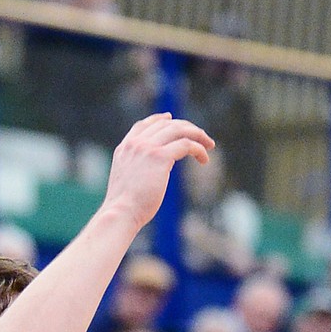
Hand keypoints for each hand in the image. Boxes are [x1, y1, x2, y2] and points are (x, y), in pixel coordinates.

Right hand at [103, 113, 214, 232]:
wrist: (121, 212)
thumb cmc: (125, 207)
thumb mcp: (126, 181)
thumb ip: (136, 169)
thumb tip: (149, 174)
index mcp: (124, 148)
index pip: (143, 125)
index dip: (158, 119)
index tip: (170, 118)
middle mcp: (135, 144)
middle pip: (166, 124)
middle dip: (186, 128)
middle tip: (201, 137)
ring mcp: (147, 147)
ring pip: (179, 130)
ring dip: (197, 135)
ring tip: (209, 145)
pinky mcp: (160, 156)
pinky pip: (186, 144)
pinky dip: (199, 149)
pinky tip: (204, 159)